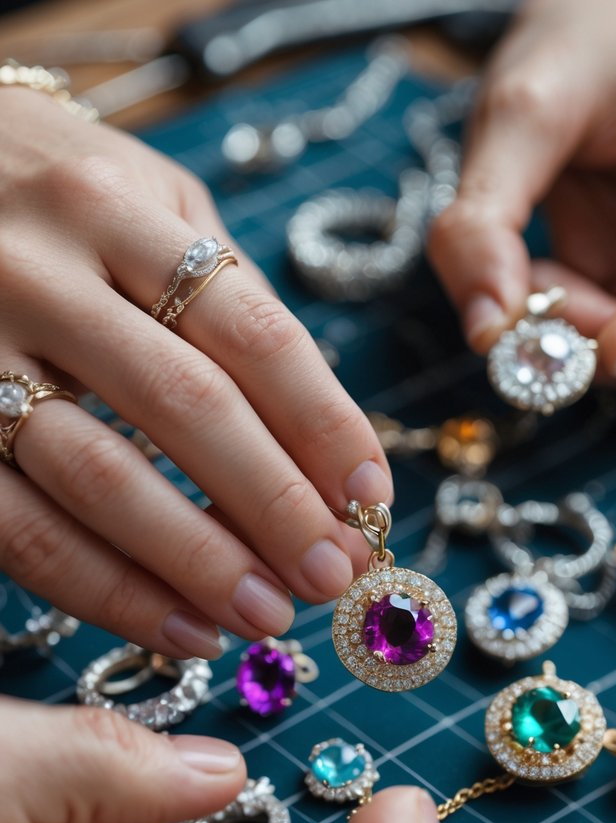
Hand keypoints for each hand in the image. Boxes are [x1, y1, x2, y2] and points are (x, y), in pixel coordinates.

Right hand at [0, 91, 391, 656]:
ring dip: (199, 562)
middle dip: (275, 504)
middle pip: (187, 405)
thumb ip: (223, 291)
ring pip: (101, 477)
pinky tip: (179, 628)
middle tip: (333, 574)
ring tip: (268, 616)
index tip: (373, 495)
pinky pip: (24, 528)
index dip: (324, 422)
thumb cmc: (48, 194)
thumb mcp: (144, 196)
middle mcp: (40, 274)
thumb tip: (320, 436)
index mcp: (117, 209)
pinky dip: (109, 591)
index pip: (251, 331)